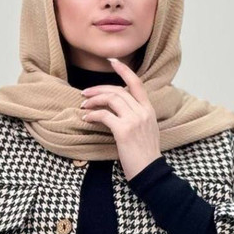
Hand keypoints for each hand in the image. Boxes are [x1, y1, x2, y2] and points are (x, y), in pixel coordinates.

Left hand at [79, 57, 161, 180]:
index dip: (124, 70)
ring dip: (93, 100)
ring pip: (111, 99)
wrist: (150, 172)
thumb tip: (118, 110)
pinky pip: (104, 116)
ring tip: (83, 106)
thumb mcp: (146, 131)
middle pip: (118, 90)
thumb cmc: (145, 155)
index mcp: (149, 110)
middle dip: (98, 89)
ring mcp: (134, 120)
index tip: (112, 61)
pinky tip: (85, 119)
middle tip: (85, 94)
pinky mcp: (124, 130)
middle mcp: (143, 111)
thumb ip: (136, 117)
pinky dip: (92, 115)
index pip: (137, 83)